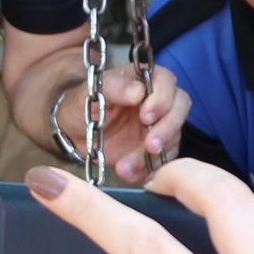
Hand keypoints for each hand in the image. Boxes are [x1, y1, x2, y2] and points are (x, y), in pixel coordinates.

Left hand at [67, 63, 189, 182]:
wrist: (73, 133)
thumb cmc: (82, 104)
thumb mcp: (91, 92)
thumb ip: (114, 87)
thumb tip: (138, 91)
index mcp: (142, 80)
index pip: (166, 81)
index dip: (162, 98)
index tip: (146, 116)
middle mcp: (156, 100)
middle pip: (180, 107)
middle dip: (168, 127)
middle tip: (150, 144)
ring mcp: (158, 125)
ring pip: (173, 136)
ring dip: (153, 155)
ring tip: (126, 166)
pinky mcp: (155, 148)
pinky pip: (163, 159)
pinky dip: (148, 169)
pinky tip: (130, 173)